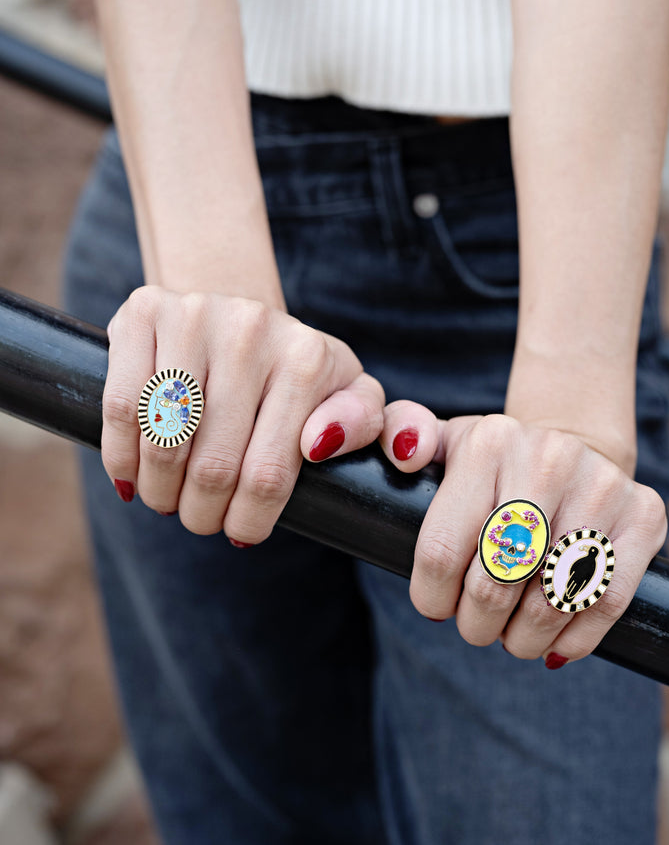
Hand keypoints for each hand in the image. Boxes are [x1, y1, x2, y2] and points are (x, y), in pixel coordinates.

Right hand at [102, 286, 384, 542]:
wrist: (243, 315)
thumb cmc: (301, 376)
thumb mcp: (351, 398)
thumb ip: (371, 427)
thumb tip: (323, 444)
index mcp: (312, 359)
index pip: (269, 474)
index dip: (249, 520)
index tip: (242, 533)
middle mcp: (255, 330)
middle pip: (212, 466)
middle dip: (201, 514)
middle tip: (201, 520)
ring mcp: (197, 315)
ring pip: (163, 441)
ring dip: (160, 492)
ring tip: (168, 502)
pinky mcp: (146, 311)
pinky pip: (122, 407)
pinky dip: (122, 457)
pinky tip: (133, 476)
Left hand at [380, 406, 666, 662]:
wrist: (574, 446)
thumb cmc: (494, 463)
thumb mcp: (444, 441)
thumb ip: (400, 431)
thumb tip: (405, 452)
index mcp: (489, 443)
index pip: (441, 550)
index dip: (433, 597)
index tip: (436, 606)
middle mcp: (549, 458)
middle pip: (496, 582)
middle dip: (477, 623)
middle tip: (476, 627)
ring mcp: (602, 487)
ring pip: (551, 601)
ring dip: (523, 638)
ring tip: (511, 636)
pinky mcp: (644, 516)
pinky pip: (606, 602)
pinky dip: (575, 639)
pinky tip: (554, 643)